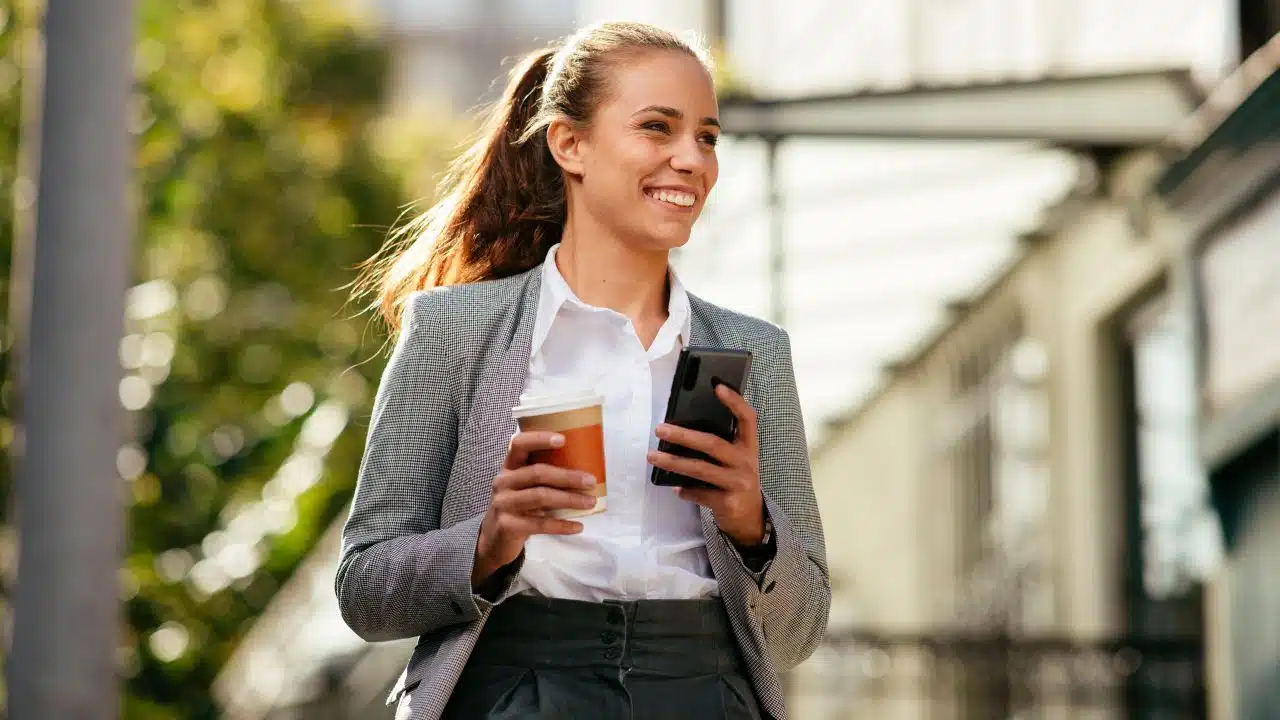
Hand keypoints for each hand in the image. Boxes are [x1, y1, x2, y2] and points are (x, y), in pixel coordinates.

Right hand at [472, 431, 597, 586]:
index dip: (539, 439)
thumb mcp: (524, 487)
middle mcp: (503, 481)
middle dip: (567, 476)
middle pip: (537, 473)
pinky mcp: (507, 525)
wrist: (495, 539)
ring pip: (540, 497)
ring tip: (590, 502)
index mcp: (510, 467)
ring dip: (569, 499)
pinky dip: (561, 525)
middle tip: (591, 481)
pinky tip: (578, 526)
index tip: (563, 439)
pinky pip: (539, 524)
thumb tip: (585, 471)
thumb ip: (544, 477)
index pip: (519, 444)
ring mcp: (503, 503)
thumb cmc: (519, 506)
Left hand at [648, 383, 764, 546]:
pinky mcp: (727, 502)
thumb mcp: (736, 461)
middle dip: (683, 435)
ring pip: (701, 469)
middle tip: (660, 429)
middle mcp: (746, 462)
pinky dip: (685, 491)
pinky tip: (676, 489)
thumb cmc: (736, 482)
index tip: (717, 386)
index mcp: (748, 447)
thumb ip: (720, 447)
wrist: (750, 519)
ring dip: (674, 462)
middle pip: (713, 443)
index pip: (747, 419)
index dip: (735, 402)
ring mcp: (738, 483)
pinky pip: (699, 493)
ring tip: (653, 457)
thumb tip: (682, 431)